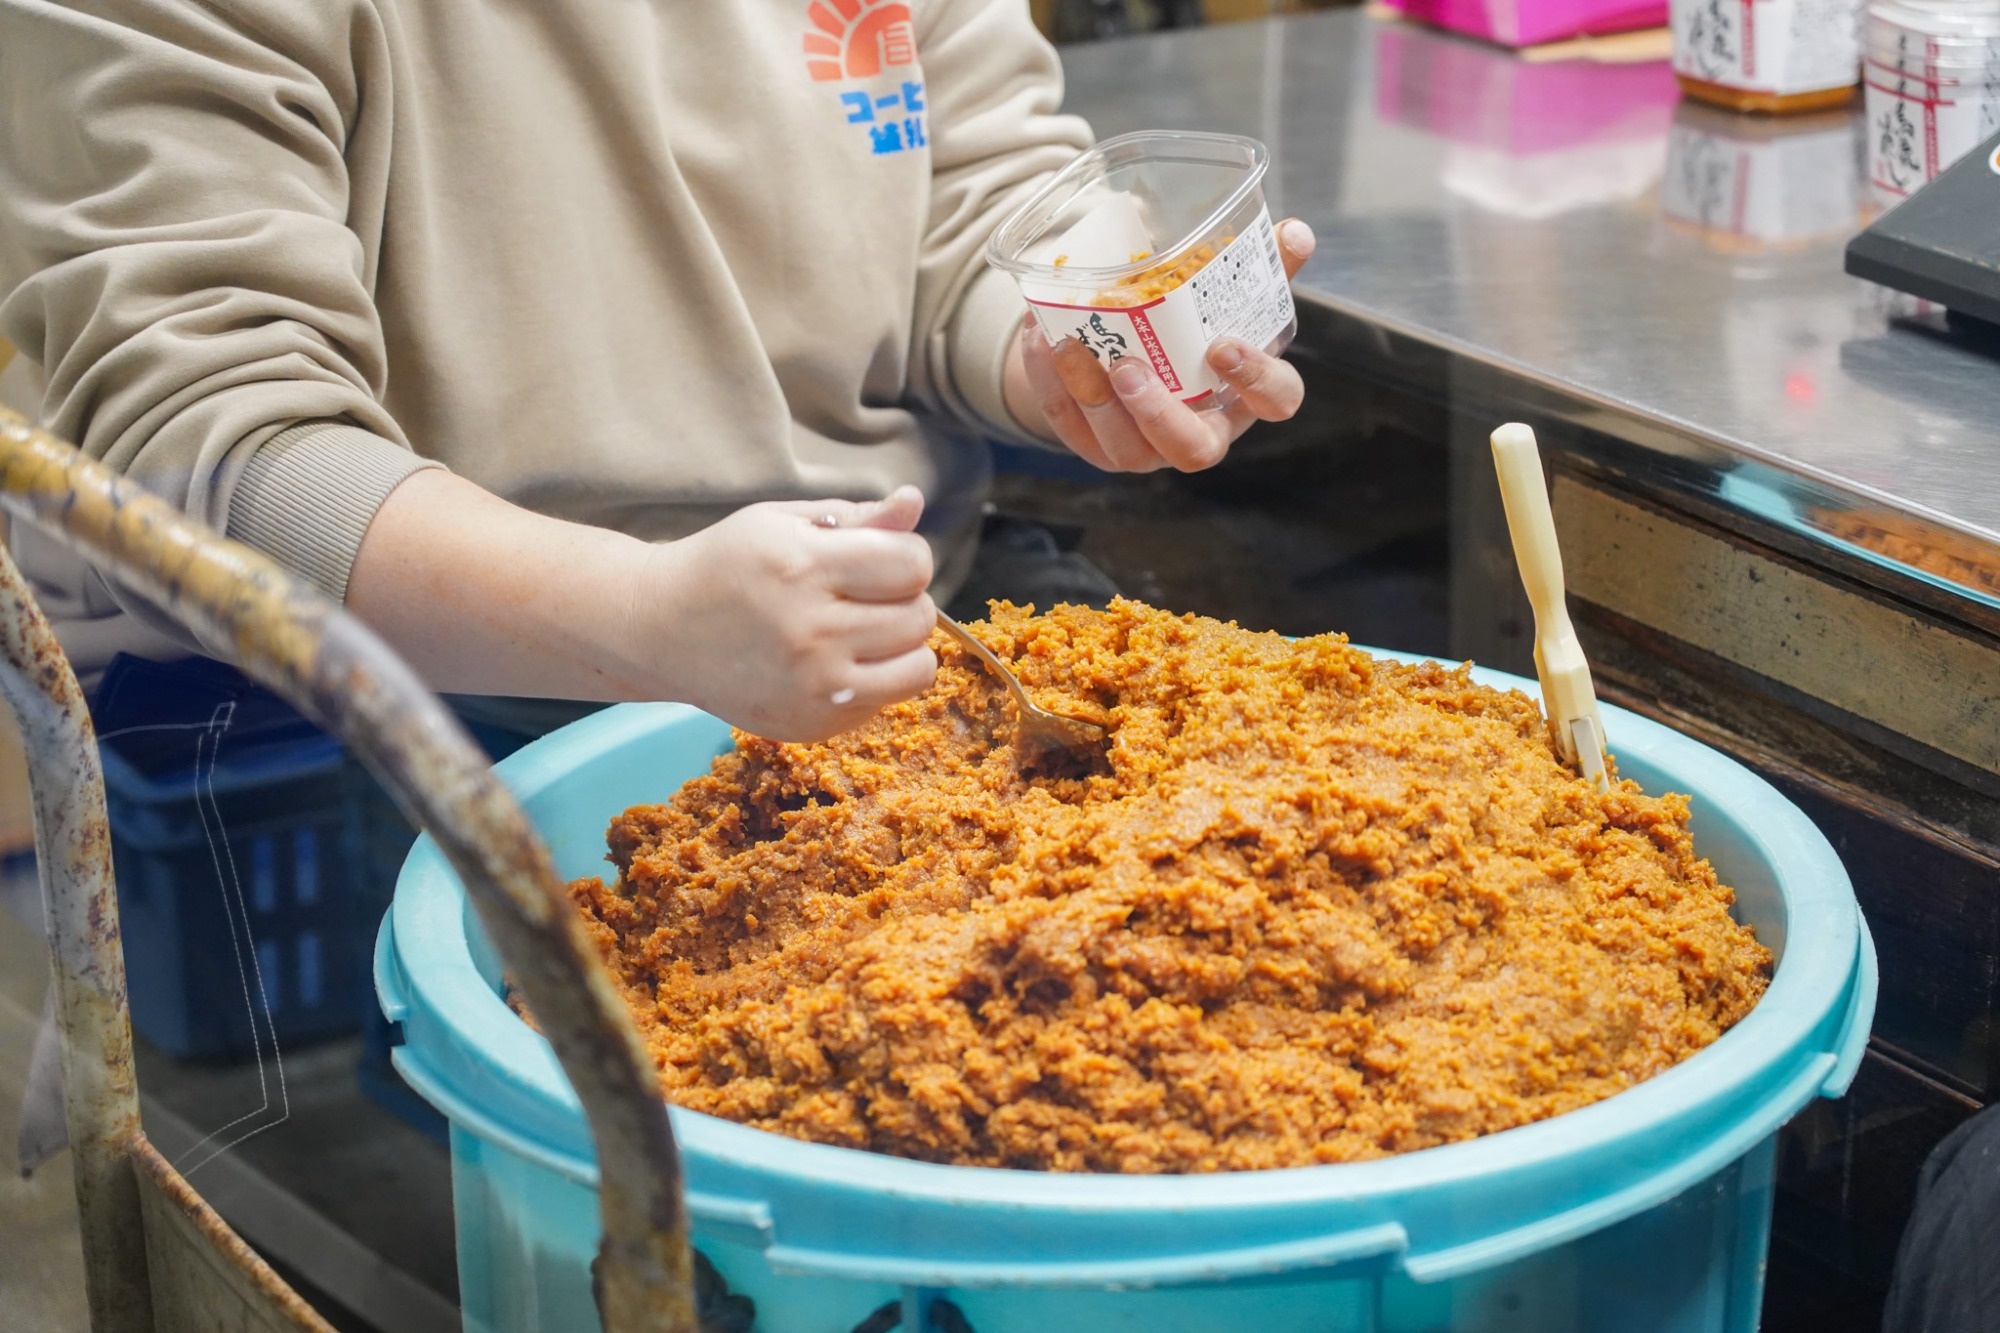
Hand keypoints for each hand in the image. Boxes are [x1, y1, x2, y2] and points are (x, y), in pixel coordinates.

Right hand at [636, 485, 937, 740]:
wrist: (656, 629)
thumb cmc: (725, 565)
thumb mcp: (782, 522)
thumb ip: (857, 517)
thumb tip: (914, 502)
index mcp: (803, 567)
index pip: (912, 566)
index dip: (907, 557)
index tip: (882, 560)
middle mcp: (809, 632)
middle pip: (919, 618)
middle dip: (905, 601)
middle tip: (866, 596)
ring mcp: (811, 686)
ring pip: (917, 668)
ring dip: (902, 646)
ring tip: (864, 631)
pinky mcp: (810, 724)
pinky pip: (885, 702)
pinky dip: (874, 680)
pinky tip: (835, 663)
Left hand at [1003, 217, 1315, 472]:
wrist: (1138, 358)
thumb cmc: (1195, 331)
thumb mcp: (1229, 297)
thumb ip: (1263, 265)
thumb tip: (1296, 230)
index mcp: (1245, 396)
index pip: (1276, 401)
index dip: (1254, 379)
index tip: (1221, 344)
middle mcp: (1201, 432)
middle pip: (1192, 450)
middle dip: (1158, 413)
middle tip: (1128, 367)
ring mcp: (1148, 450)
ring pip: (1122, 446)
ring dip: (1090, 396)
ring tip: (1066, 344)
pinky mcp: (1099, 449)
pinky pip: (1072, 429)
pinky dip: (1053, 386)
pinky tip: (1040, 340)